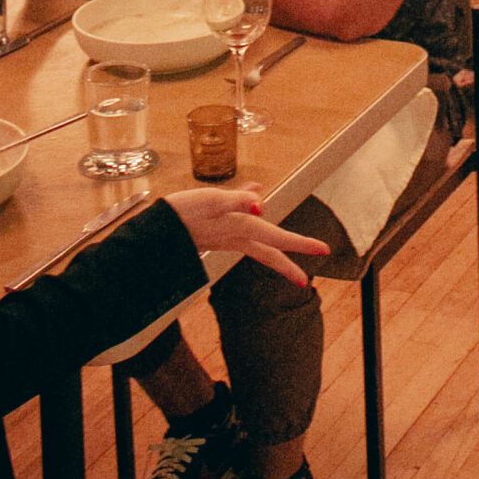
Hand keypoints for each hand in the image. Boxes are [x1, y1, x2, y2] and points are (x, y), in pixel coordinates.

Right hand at [165, 184, 330, 285]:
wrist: (154, 232)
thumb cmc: (181, 214)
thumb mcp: (210, 201)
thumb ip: (237, 201)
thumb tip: (261, 203)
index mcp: (241, 229)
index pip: (278, 237)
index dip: (302, 243)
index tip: (324, 251)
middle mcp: (236, 237)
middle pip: (269, 253)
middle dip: (287, 265)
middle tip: (304, 281)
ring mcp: (224, 237)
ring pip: (256, 244)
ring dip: (274, 246)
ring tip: (288, 244)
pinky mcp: (213, 233)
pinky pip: (240, 227)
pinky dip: (250, 214)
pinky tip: (252, 198)